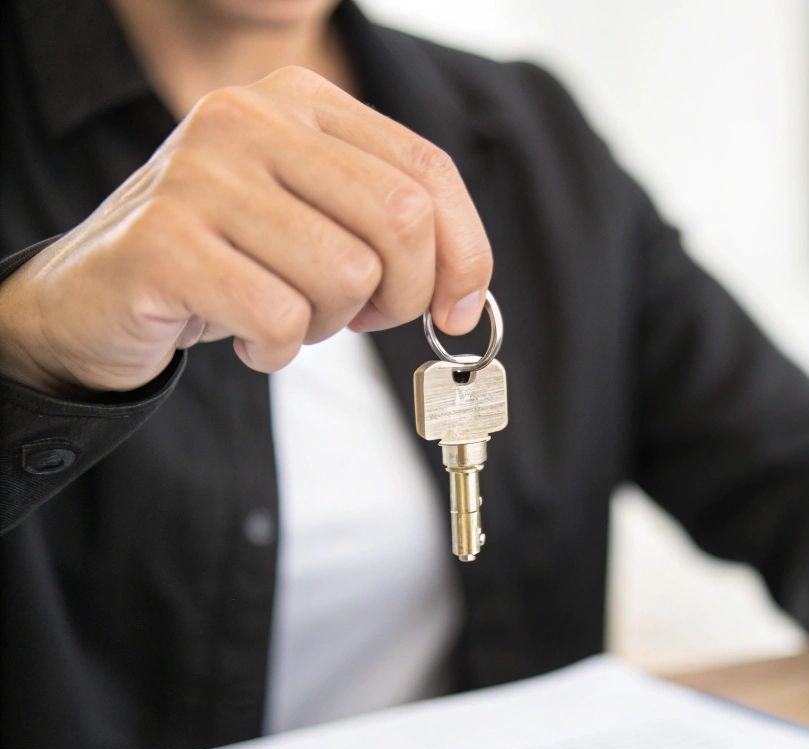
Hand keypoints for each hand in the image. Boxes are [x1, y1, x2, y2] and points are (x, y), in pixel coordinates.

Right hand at [0, 66, 491, 396]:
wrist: (98, 291)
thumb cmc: (229, 257)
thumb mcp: (319, 219)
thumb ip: (397, 233)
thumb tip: (468, 298)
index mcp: (299, 97)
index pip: (427, 168)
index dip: (464, 251)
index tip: (459, 308)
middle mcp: (247, 117)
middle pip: (400, 218)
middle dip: (404, 293)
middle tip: (364, 318)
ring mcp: (199, 174)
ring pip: (346, 274)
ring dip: (328, 323)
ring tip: (282, 313)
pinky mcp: (162, 241)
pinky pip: (278, 316)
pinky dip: (277, 348)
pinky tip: (245, 336)